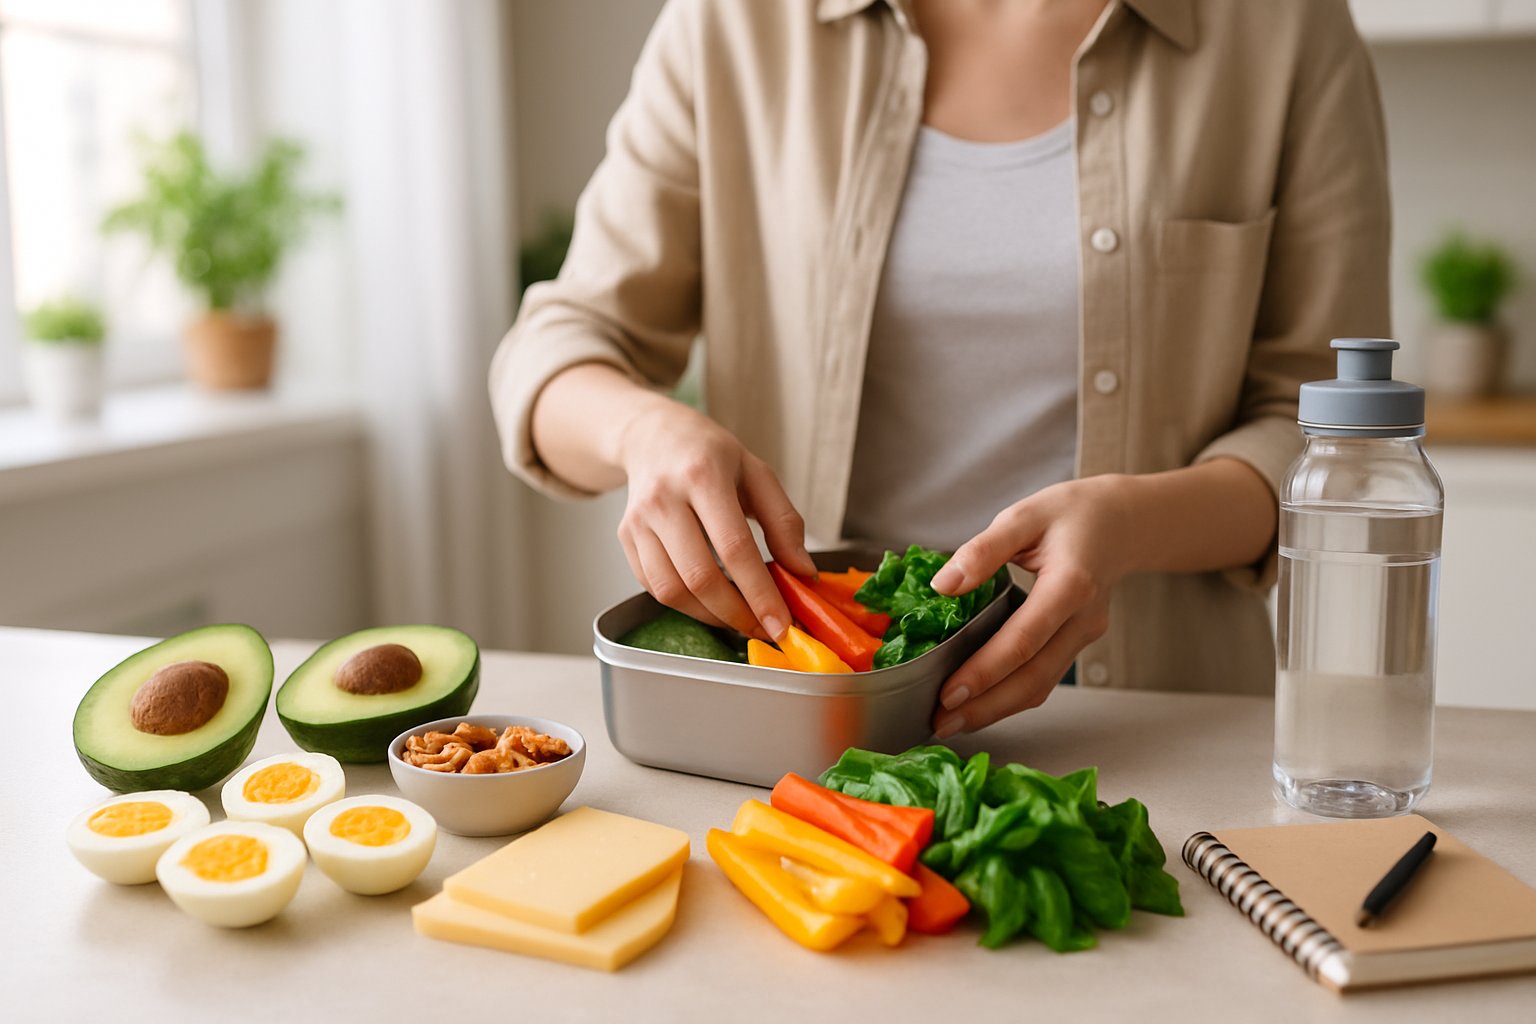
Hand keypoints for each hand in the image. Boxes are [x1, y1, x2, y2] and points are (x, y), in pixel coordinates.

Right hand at [616, 398, 816, 640]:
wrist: (654, 436)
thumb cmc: (711, 454)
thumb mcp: (758, 473)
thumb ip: (784, 522)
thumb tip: (803, 572)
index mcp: (703, 475)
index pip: (734, 547)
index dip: (760, 592)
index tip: (781, 623)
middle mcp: (664, 498)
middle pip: (700, 576)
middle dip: (736, 613)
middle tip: (763, 628)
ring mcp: (638, 520)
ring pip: (672, 590)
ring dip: (710, 616)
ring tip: (739, 618)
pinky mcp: (625, 538)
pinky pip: (654, 587)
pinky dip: (685, 605)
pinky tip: (710, 603)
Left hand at [928, 475, 1136, 735]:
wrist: (1124, 521)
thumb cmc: (1072, 513)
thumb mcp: (1024, 515)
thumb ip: (984, 549)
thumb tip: (943, 585)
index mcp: (1071, 585)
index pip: (1024, 640)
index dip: (985, 672)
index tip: (949, 694)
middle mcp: (1082, 619)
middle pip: (1034, 678)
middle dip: (986, 707)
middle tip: (941, 724)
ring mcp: (1084, 636)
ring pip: (1041, 685)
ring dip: (997, 710)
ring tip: (952, 721)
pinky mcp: (1078, 642)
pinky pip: (1044, 676)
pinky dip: (1011, 695)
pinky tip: (980, 702)